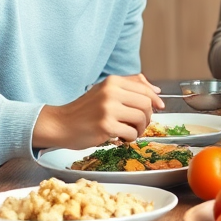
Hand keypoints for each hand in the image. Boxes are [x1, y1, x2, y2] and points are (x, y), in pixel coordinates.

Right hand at [32, 74, 162, 149]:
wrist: (61, 124)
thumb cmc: (84, 110)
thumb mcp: (104, 90)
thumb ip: (129, 86)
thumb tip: (156, 91)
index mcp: (112, 82)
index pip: (144, 88)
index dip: (155, 100)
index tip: (160, 107)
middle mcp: (111, 92)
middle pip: (146, 104)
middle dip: (148, 117)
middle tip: (139, 125)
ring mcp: (108, 109)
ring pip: (141, 119)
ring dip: (140, 130)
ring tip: (130, 132)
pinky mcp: (105, 125)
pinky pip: (131, 133)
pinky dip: (129, 138)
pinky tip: (120, 138)